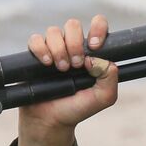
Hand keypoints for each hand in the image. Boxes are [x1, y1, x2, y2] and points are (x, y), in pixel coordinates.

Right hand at [20, 14, 117, 140]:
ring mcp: (52, 49)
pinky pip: (35, 40)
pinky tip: (47, 64)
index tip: (95, 46)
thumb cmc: (77, 108)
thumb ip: (110, 77)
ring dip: (59, 50)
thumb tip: (97, 58)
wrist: (51, 121)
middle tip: (76, 65)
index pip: (98, 25)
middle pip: (73, 24)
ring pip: (54, 31)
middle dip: (75, 43)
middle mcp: (71, 46)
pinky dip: (41, 50)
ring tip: (62, 69)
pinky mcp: (34, 55)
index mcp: (90, 52)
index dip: (98, 28)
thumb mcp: (103, 97)